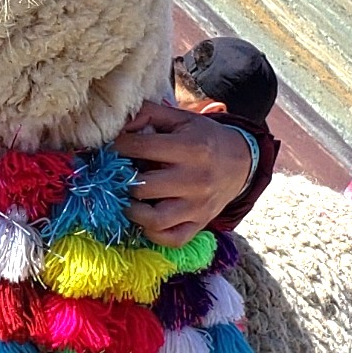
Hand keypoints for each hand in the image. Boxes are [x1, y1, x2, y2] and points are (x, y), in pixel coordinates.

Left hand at [114, 100, 258, 246]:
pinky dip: (153, 234)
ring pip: (155, 219)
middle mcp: (195, 179)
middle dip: (124, 180)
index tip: (110, 149)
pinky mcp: (199, 224)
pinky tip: (146, 218)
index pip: (141, 147)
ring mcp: (197, 206)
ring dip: (133, 211)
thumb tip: (118, 124)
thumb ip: (148, 114)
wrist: (241, 162)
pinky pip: (171, 239)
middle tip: (119, 176)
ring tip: (129, 199)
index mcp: (190, 147)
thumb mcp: (181, 119)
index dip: (117, 147)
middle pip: (143, 186)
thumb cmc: (203, 139)